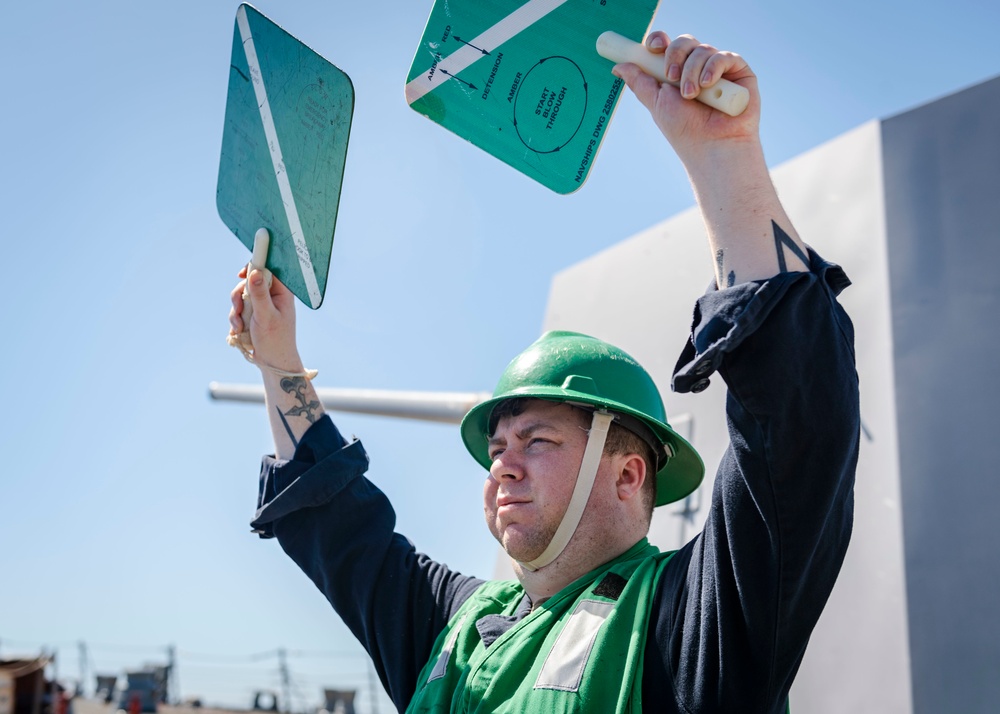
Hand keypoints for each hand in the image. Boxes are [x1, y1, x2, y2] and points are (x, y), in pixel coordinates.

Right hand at [228, 266, 303, 372]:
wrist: (272, 362)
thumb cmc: (275, 340)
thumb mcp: (266, 315)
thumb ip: (260, 294)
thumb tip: (255, 271)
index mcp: (282, 293)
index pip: (269, 270)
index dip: (254, 268)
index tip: (241, 274)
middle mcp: (272, 296)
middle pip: (249, 283)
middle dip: (240, 297)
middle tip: (238, 309)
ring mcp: (262, 305)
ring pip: (241, 297)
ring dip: (236, 312)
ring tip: (239, 327)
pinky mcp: (253, 315)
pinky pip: (238, 310)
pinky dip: (235, 319)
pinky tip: (239, 331)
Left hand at [613, 32, 760, 161]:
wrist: (712, 147)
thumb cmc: (685, 130)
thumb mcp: (656, 103)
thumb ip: (639, 82)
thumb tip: (618, 67)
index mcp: (677, 73)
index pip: (668, 46)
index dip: (659, 40)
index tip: (652, 47)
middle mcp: (698, 68)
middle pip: (685, 42)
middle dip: (674, 55)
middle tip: (670, 77)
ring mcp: (719, 69)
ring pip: (702, 49)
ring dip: (692, 71)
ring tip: (691, 95)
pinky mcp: (739, 72)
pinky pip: (724, 56)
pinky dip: (713, 67)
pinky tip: (708, 86)